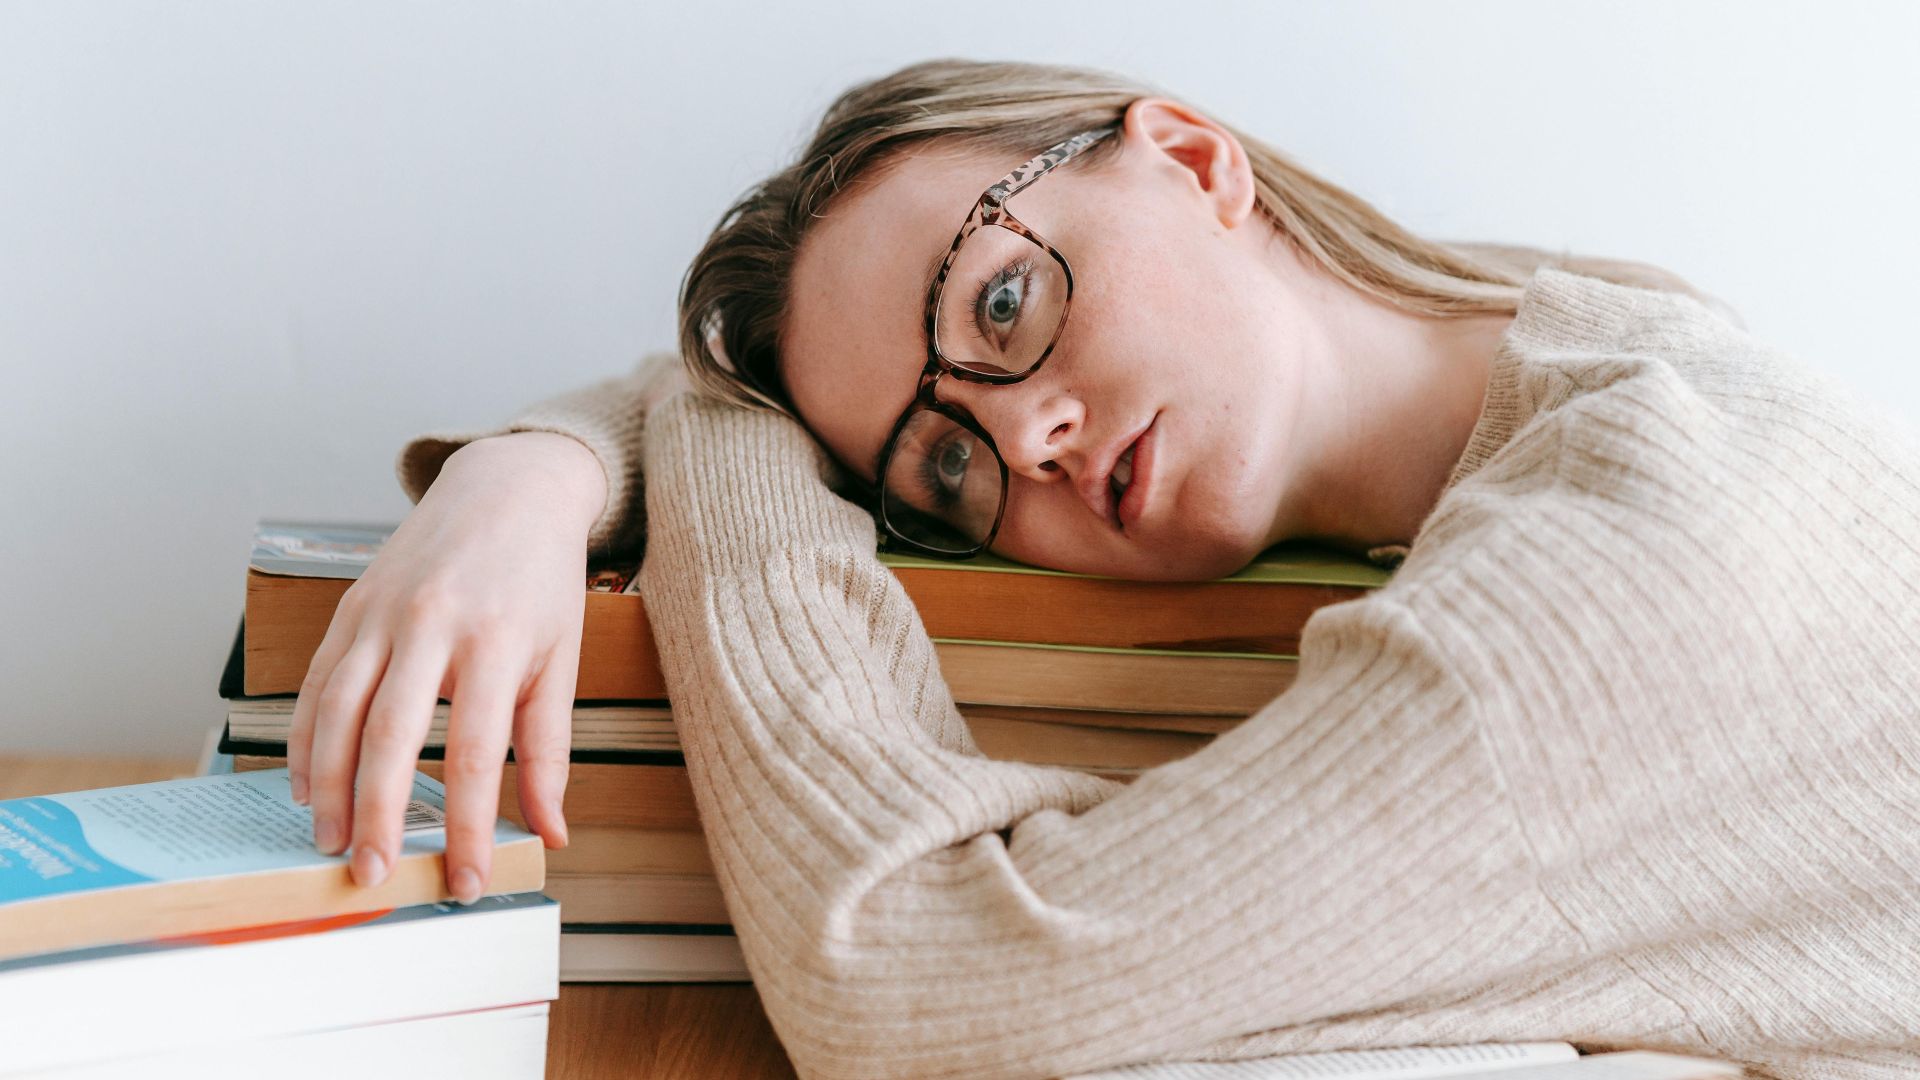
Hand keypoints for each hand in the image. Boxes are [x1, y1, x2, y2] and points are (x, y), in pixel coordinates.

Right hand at [288, 431, 606, 902]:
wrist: (508, 488)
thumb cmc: (541, 579)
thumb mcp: (561, 658)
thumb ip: (550, 748)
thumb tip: (552, 832)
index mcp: (494, 640)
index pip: (474, 753)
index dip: (466, 826)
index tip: (466, 881)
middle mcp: (430, 624)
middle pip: (388, 736)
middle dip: (375, 815)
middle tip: (371, 876)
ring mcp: (380, 613)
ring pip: (336, 711)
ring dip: (326, 786)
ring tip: (330, 842)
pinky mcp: (350, 607)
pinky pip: (316, 683)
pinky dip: (304, 739)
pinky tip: (305, 785)